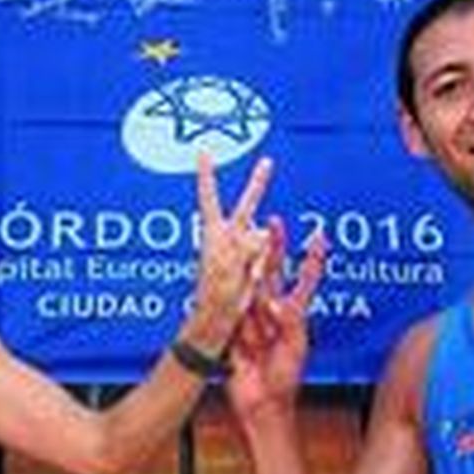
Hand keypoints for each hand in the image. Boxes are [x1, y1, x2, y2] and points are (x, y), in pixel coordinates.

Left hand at [184, 154, 275, 353]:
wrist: (218, 321)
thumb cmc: (214, 297)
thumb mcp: (228, 267)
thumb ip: (247, 246)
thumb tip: (263, 233)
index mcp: (215, 234)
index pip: (209, 197)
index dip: (208, 174)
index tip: (205, 153)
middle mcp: (229, 237)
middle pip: (246, 206)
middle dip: (258, 185)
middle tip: (267, 162)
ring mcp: (243, 251)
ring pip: (263, 235)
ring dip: (263, 249)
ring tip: (249, 273)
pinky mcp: (255, 264)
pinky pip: (268, 254)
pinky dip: (267, 261)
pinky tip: (259, 273)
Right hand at [226, 218, 326, 422]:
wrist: (260, 405)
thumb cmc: (284, 379)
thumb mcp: (296, 347)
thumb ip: (289, 321)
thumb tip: (274, 302)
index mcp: (293, 316)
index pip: (304, 280)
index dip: (312, 259)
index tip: (319, 236)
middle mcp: (271, 313)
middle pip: (272, 274)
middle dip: (274, 248)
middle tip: (274, 223)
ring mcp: (250, 320)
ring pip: (249, 287)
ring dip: (250, 269)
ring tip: (248, 243)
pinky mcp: (231, 330)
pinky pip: (229, 309)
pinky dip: (228, 294)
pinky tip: (225, 274)